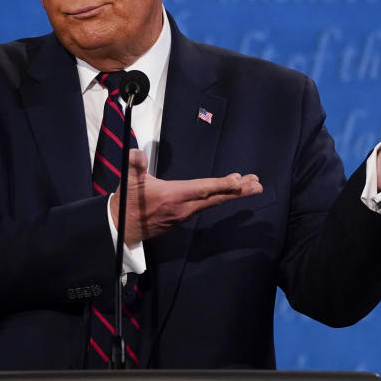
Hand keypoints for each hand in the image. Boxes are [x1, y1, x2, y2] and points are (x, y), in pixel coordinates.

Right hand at [110, 149, 262, 246]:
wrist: (122, 227)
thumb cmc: (127, 201)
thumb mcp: (130, 181)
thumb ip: (135, 165)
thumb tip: (135, 153)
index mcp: (173, 196)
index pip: (203, 189)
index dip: (222, 185)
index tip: (240, 181)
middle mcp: (183, 208)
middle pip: (215, 198)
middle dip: (238, 191)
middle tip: (258, 184)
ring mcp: (185, 215)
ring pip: (213, 202)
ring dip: (232, 194)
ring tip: (250, 185)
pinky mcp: (183, 218)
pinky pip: (206, 206)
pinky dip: (220, 197)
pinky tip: (228, 191)